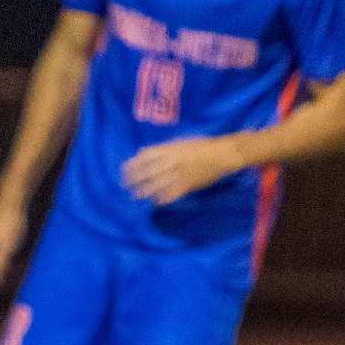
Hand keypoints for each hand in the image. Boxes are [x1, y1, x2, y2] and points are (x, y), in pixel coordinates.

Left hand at [121, 136, 246, 205]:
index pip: (144, 158)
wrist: (221, 155)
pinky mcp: (187, 185)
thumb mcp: (178, 142)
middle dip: (134, 180)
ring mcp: (179, 174)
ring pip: (156, 185)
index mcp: (169, 150)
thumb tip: (140, 153)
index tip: (123, 171)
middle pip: (147, 172)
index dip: (132, 165)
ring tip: (136, 195)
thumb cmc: (199, 147)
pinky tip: (155, 201)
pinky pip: (170, 194)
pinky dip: (161, 199)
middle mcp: (171, 162)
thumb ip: (160, 149)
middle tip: (125, 186)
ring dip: (144, 191)